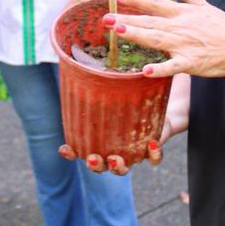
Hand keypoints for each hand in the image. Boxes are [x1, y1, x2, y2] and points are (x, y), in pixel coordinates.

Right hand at [58, 75, 189, 175]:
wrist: (159, 103)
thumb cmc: (128, 94)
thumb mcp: (112, 87)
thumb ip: (97, 80)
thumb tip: (74, 57)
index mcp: (100, 138)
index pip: (80, 149)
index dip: (71, 153)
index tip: (65, 148)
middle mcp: (114, 148)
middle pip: (101, 166)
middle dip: (95, 165)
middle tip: (93, 157)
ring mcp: (133, 151)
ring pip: (123, 168)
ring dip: (118, 167)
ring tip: (116, 158)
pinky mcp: (153, 149)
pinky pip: (154, 159)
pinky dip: (153, 155)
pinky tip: (152, 144)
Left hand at [101, 0, 224, 79]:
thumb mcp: (207, 7)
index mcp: (183, 13)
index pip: (154, 3)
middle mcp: (180, 27)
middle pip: (149, 21)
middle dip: (126, 18)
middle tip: (105, 18)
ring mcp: (185, 45)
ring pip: (156, 39)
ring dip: (136, 35)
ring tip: (117, 31)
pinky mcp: (191, 62)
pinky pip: (173, 66)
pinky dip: (160, 68)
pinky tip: (145, 70)